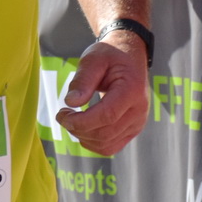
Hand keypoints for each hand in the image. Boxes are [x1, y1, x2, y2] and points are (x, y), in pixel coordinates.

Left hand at [57, 33, 148, 155]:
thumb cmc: (110, 55)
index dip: (81, 121)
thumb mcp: (93, 59)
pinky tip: (82, 129)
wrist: (129, 56)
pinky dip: (93, 143)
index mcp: (132, 90)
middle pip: (105, 133)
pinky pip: (112, 146)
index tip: (62, 114)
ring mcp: (138, 122)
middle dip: (78, 129)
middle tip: (62, 115)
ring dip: (83, 137)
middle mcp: (139, 110)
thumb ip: (82, 80)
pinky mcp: (133, 129)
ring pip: (107, 144)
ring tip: (71, 120)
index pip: (107, 116)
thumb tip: (71, 103)